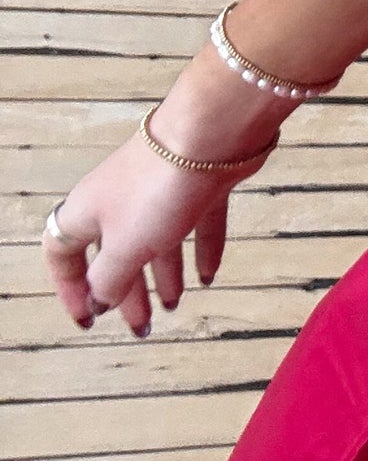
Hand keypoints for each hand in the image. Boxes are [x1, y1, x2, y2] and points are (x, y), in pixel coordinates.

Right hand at [42, 56, 290, 336]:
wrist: (211, 134)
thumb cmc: (157, 189)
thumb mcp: (125, 248)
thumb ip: (109, 279)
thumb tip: (100, 301)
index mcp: (87, 212)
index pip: (62, 254)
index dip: (70, 288)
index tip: (88, 318)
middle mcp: (119, 200)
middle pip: (115, 253)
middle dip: (126, 292)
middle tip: (141, 326)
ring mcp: (160, 189)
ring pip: (157, 240)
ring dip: (164, 275)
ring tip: (174, 306)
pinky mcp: (199, 183)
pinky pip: (197, 224)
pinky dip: (202, 250)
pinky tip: (210, 276)